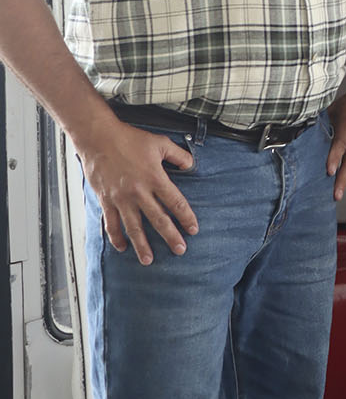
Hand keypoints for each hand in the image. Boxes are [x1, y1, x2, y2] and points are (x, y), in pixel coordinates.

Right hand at [79, 117, 197, 265]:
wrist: (99, 138)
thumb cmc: (129, 139)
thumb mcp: (160, 142)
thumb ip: (178, 155)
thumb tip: (191, 164)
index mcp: (154, 177)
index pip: (175, 202)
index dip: (185, 217)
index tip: (193, 229)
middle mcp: (139, 191)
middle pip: (158, 219)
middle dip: (170, 236)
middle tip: (180, 250)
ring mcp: (121, 198)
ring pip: (134, 227)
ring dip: (141, 245)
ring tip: (149, 260)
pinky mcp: (106, 200)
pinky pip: (111, 223)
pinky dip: (116, 237)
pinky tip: (122, 247)